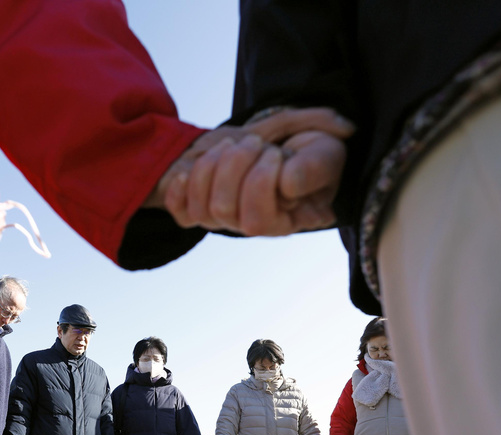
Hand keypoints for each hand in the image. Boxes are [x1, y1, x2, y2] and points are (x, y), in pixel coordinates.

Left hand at [150, 108, 352, 234]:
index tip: (276, 152)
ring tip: (232, 143)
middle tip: (255, 142)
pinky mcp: (199, 207)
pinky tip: (192, 168)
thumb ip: (313, 166)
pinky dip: (180, 188)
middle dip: (236, 165)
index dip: (261, 182)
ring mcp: (223, 219)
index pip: (257, 221)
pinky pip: (179, 210)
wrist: (277, 143)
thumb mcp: (322, 152)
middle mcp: (250, 226)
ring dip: (212, 165)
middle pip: (224, 210)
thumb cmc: (306, 152)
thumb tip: (288, 185)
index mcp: (282, 221)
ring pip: (201, 207)